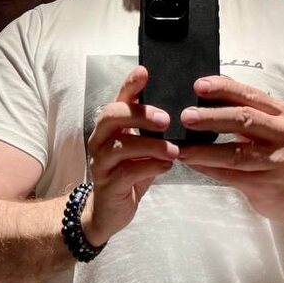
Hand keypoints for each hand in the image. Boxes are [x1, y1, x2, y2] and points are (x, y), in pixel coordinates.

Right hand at [83, 66, 177, 245]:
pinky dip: (151, 167)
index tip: (145, 71)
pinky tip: (166, 167)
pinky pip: (128, 172)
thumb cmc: (130, 172)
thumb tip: (183, 109)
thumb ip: (152, 129)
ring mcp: (101, 161)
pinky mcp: (107, 184)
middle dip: (140, 113)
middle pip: (112, 115)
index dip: (130, 83)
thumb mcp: (141, 147)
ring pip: (121, 145)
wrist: (109, 211)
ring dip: (151, 145)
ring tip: (174, 150)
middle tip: (166, 119)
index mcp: (111, 125)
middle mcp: (101, 139)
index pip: (119, 97)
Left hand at [176, 75, 283, 230]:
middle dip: (211, 117)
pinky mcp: (268, 185)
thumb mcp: (273, 125)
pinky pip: (232, 176)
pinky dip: (209, 169)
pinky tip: (193, 163)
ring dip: (204, 150)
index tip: (198, 85)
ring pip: (236, 154)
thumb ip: (247, 110)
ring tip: (182, 147)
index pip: (250, 95)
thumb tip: (207, 95)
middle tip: (186, 116)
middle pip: (244, 120)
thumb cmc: (282, 152)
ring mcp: (278, 161)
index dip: (223, 89)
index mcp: (282, 113)